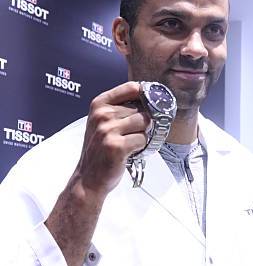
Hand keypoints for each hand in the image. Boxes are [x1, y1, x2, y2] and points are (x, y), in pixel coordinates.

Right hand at [75, 81, 151, 197]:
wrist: (88, 178)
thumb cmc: (99, 150)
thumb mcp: (102, 123)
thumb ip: (120, 109)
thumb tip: (150, 99)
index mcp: (99, 104)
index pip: (132, 88)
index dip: (146, 95)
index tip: (151, 103)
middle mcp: (102, 115)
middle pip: (141, 108)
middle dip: (143, 122)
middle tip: (133, 134)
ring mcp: (108, 130)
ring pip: (145, 122)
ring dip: (143, 134)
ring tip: (131, 143)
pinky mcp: (117, 146)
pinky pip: (143, 139)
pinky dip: (141, 147)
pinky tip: (130, 152)